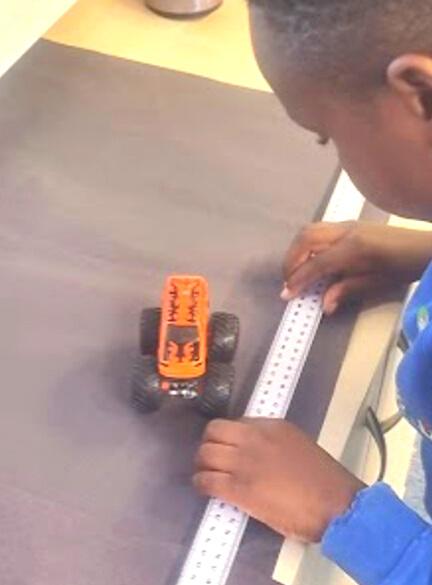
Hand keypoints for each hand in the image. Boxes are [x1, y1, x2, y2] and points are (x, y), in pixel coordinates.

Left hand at [194, 418, 363, 542]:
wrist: (334, 504)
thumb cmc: (323, 480)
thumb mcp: (298, 445)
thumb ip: (274, 443)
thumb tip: (257, 451)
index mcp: (271, 426)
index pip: (235, 422)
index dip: (227, 436)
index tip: (226, 447)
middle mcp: (253, 438)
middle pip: (214, 432)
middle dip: (208, 444)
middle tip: (210, 458)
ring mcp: (244, 462)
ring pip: (206, 454)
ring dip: (202, 464)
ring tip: (205, 472)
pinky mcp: (238, 488)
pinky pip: (206, 480)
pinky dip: (201, 483)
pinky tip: (204, 487)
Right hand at [282, 222, 431, 314]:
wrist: (424, 247)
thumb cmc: (404, 267)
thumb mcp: (377, 283)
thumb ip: (346, 290)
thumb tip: (324, 305)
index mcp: (355, 248)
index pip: (317, 263)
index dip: (299, 279)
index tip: (286, 294)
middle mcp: (347, 231)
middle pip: (306, 238)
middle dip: (291, 260)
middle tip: (289, 282)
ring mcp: (348, 224)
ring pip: (310, 229)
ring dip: (297, 250)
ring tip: (296, 271)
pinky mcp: (349, 225)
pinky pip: (319, 230)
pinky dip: (307, 244)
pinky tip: (311, 260)